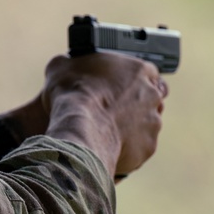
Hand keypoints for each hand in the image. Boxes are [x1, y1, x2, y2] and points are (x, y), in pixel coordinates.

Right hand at [41, 52, 166, 177]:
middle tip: (112, 111)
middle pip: (150, 98)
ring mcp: (153, 123)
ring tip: (106, 133)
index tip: (117, 88)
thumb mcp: (60, 67)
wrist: (78, 132)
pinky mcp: (147, 148)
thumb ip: (70, 64)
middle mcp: (152, 95)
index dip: (130, 80)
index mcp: (138, 69)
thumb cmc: (72, 95)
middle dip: (135, 105)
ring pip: (147, 125)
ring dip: (131, 128)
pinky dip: (127, 149)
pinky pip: (139, 148)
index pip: (146, 71)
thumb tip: (63, 66)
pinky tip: (107, 148)